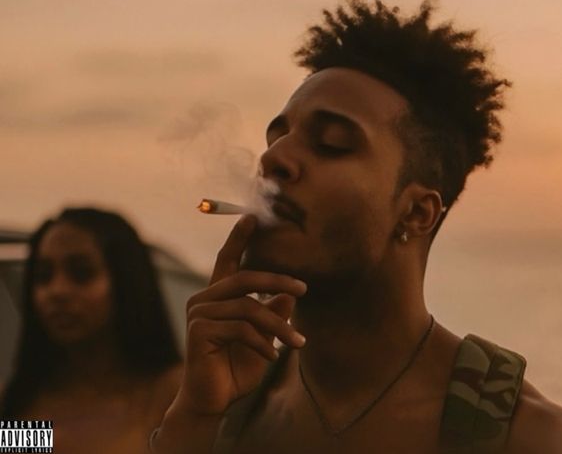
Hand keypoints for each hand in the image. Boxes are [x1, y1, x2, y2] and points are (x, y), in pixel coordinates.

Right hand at [177, 215, 306, 415]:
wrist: (212, 402)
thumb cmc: (236, 367)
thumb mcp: (263, 339)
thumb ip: (272, 315)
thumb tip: (289, 297)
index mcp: (217, 296)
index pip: (227, 260)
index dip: (238, 238)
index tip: (251, 217)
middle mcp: (204, 299)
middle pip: (244, 278)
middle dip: (277, 281)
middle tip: (303, 290)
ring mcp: (199, 314)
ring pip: (248, 308)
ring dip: (278, 327)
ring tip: (299, 343)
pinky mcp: (199, 331)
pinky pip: (241, 329)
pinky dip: (262, 343)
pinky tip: (272, 357)